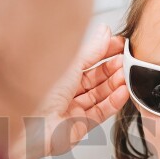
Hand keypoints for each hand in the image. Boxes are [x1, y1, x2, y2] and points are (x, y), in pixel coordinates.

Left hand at [13, 25, 128, 158]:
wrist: (30, 123)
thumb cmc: (39, 92)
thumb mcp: (70, 64)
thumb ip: (92, 50)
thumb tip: (105, 32)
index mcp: (59, 73)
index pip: (88, 60)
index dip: (105, 52)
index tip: (121, 45)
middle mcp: (65, 91)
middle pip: (96, 78)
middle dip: (113, 68)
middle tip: (128, 60)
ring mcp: (73, 109)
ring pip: (101, 95)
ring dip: (117, 84)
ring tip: (129, 75)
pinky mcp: (80, 126)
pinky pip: (101, 112)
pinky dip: (114, 101)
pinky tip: (124, 91)